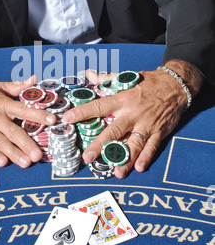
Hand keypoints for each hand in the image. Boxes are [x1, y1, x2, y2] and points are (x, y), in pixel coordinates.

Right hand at [0, 76, 55, 167]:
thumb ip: (17, 86)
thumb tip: (34, 79)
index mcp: (3, 103)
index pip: (24, 109)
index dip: (38, 115)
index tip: (52, 121)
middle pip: (13, 131)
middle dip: (26, 143)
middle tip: (38, 155)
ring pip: (0, 141)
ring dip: (13, 152)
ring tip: (25, 162)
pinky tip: (2, 162)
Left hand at [63, 64, 201, 178]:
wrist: (176, 85)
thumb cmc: (149, 82)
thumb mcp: (127, 78)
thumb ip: (106, 78)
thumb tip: (88, 73)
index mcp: (123, 99)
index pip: (99, 106)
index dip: (83, 112)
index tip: (68, 118)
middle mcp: (133, 113)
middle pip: (114, 131)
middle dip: (100, 144)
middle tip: (88, 157)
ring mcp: (146, 124)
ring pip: (134, 143)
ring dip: (125, 158)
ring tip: (117, 172)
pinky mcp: (159, 132)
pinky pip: (152, 146)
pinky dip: (146, 157)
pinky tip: (139, 167)